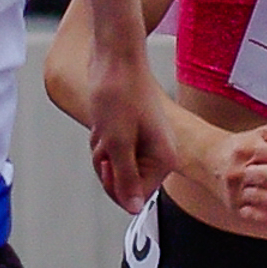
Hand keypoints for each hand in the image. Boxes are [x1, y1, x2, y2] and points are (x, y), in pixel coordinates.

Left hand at [79, 57, 174, 216]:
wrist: (116, 58)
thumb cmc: (119, 92)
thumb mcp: (118, 142)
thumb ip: (126, 178)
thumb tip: (134, 209)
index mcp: (164, 158)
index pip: (136, 196)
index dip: (115, 185)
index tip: (108, 162)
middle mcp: (159, 154)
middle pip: (124, 184)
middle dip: (107, 165)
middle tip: (106, 140)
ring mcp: (145, 144)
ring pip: (115, 168)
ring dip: (102, 150)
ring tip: (105, 126)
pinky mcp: (132, 135)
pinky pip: (112, 152)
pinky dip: (102, 140)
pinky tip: (103, 122)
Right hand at [203, 117, 266, 233]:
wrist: (208, 159)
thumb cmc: (243, 147)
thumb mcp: (261, 134)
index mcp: (249, 149)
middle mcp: (241, 169)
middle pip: (263, 173)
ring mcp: (237, 189)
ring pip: (256, 195)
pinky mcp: (236, 206)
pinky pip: (248, 213)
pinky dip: (261, 217)